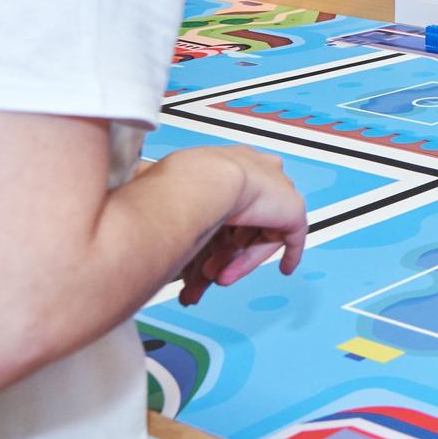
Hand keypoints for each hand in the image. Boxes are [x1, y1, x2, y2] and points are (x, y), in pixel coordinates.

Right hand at [175, 147, 305, 305]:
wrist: (207, 180)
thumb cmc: (180, 182)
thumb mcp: (172, 190)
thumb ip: (175, 203)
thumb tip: (143, 204)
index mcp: (232, 161)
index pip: (232, 201)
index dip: (219, 230)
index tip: (205, 249)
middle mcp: (259, 171)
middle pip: (247, 221)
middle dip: (225, 250)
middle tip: (208, 272)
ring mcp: (278, 189)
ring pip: (261, 234)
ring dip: (241, 260)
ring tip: (219, 278)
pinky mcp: (292, 209)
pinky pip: (294, 236)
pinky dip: (290, 254)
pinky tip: (286, 269)